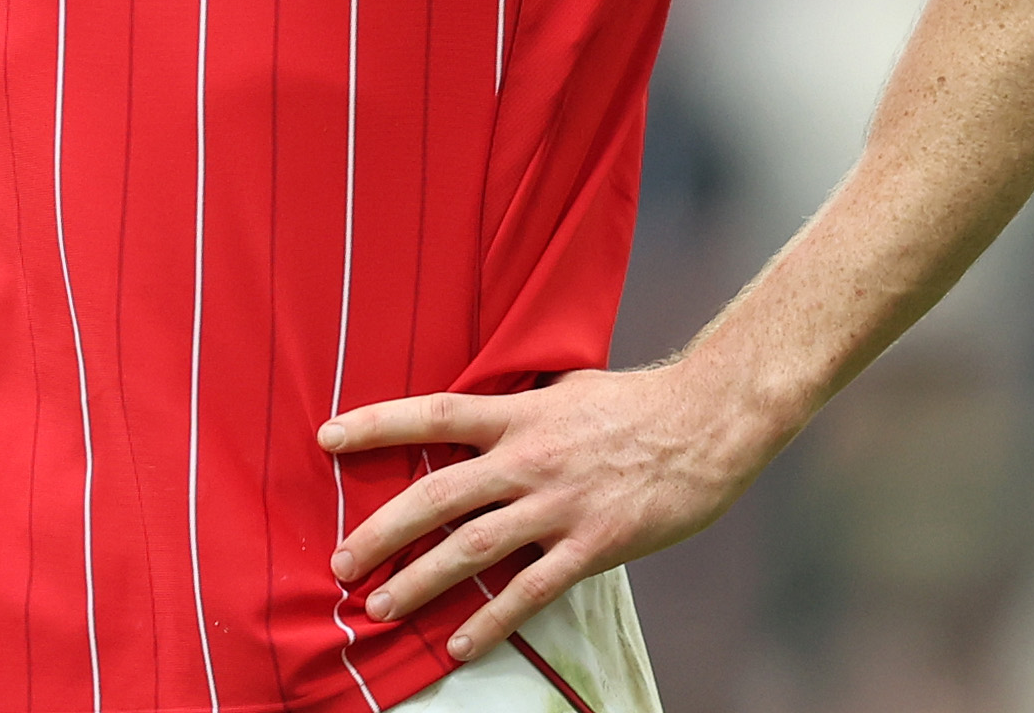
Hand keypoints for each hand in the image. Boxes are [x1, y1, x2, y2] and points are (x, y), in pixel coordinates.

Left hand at [318, 366, 753, 662]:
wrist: (708, 421)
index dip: (375, 425)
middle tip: (339, 562)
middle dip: (381, 531)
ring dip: (420, 581)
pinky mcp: (593, 544)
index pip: (430, 415)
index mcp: (518, 415)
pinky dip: (491, 620)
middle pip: (436, 495)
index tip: (325, 438)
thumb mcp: (565, 389)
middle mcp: (528, 459)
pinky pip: (530, 590)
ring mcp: (559, 504)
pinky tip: (458, 643)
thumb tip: (479, 413)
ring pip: (473, 549)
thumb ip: (519, 407)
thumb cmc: (636, 403)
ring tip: (380, 607)